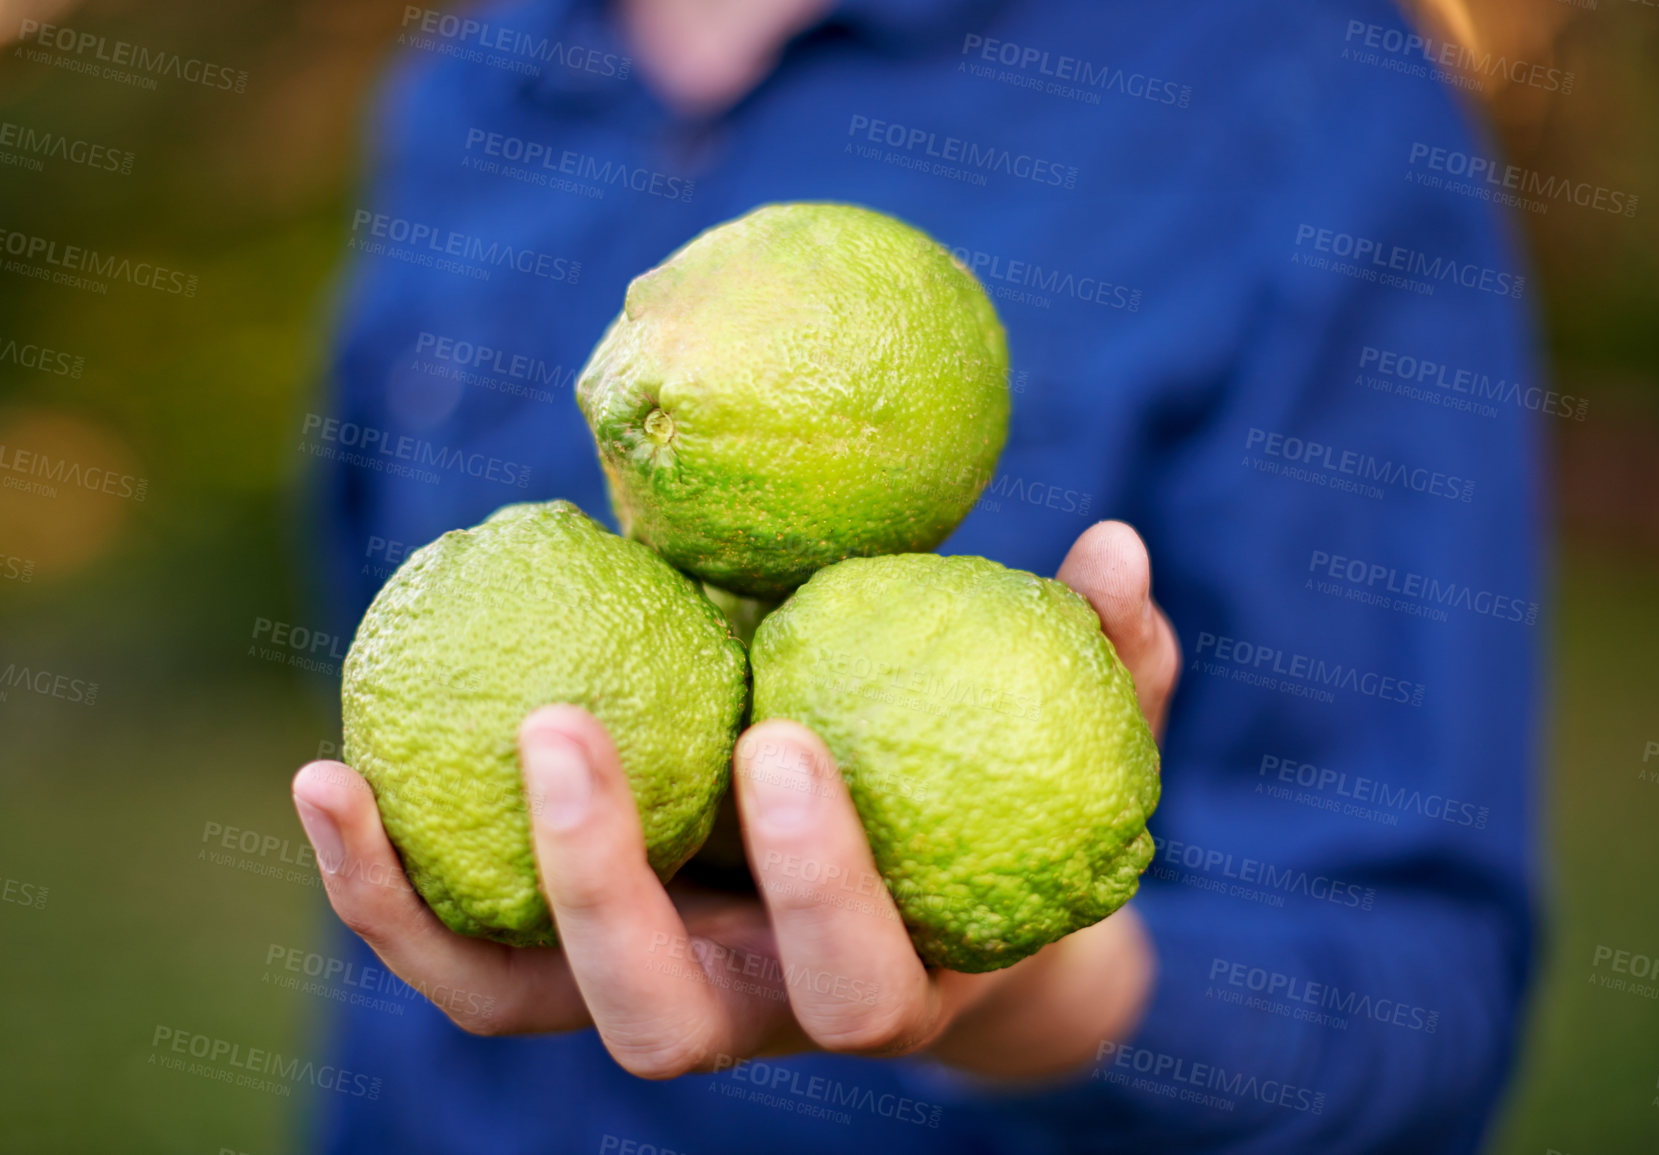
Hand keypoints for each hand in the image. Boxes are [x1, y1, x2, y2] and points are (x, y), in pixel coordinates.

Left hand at [290, 520, 1179, 1078]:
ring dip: (423, 914)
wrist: (922, 897)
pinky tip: (327, 771)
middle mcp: (756, 1014)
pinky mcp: (564, 962)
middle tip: (559, 720)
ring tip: (344, 776)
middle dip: (605, 885)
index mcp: (887, 976)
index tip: (784, 737)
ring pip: (524, 1008)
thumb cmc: (992, 797)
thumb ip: (1103, 658)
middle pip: (662, 1021)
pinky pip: (461, 953)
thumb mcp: (1067, 733)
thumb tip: (1120, 547)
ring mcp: (650, 992)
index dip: (819, 882)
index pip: (859, 976)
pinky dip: (385, 885)